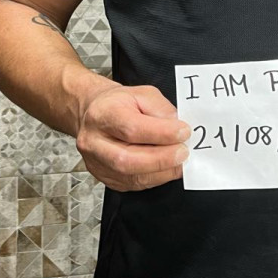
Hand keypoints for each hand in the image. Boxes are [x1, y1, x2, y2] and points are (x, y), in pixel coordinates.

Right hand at [76, 83, 190, 190]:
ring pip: (131, 177)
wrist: (95, 114)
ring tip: (179, 161)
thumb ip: (161, 109)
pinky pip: (133, 185)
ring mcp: (97, 163)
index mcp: (103, 114)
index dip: (161, 133)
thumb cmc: (118, 104)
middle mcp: (95, 141)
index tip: (183, 132)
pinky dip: (155, 178)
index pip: (132, 128)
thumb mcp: (141, 93)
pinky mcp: (105, 177)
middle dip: (161, 159)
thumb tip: (178, 129)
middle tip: (183, 152)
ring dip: (161, 171)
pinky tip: (166, 168)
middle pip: (127, 159)